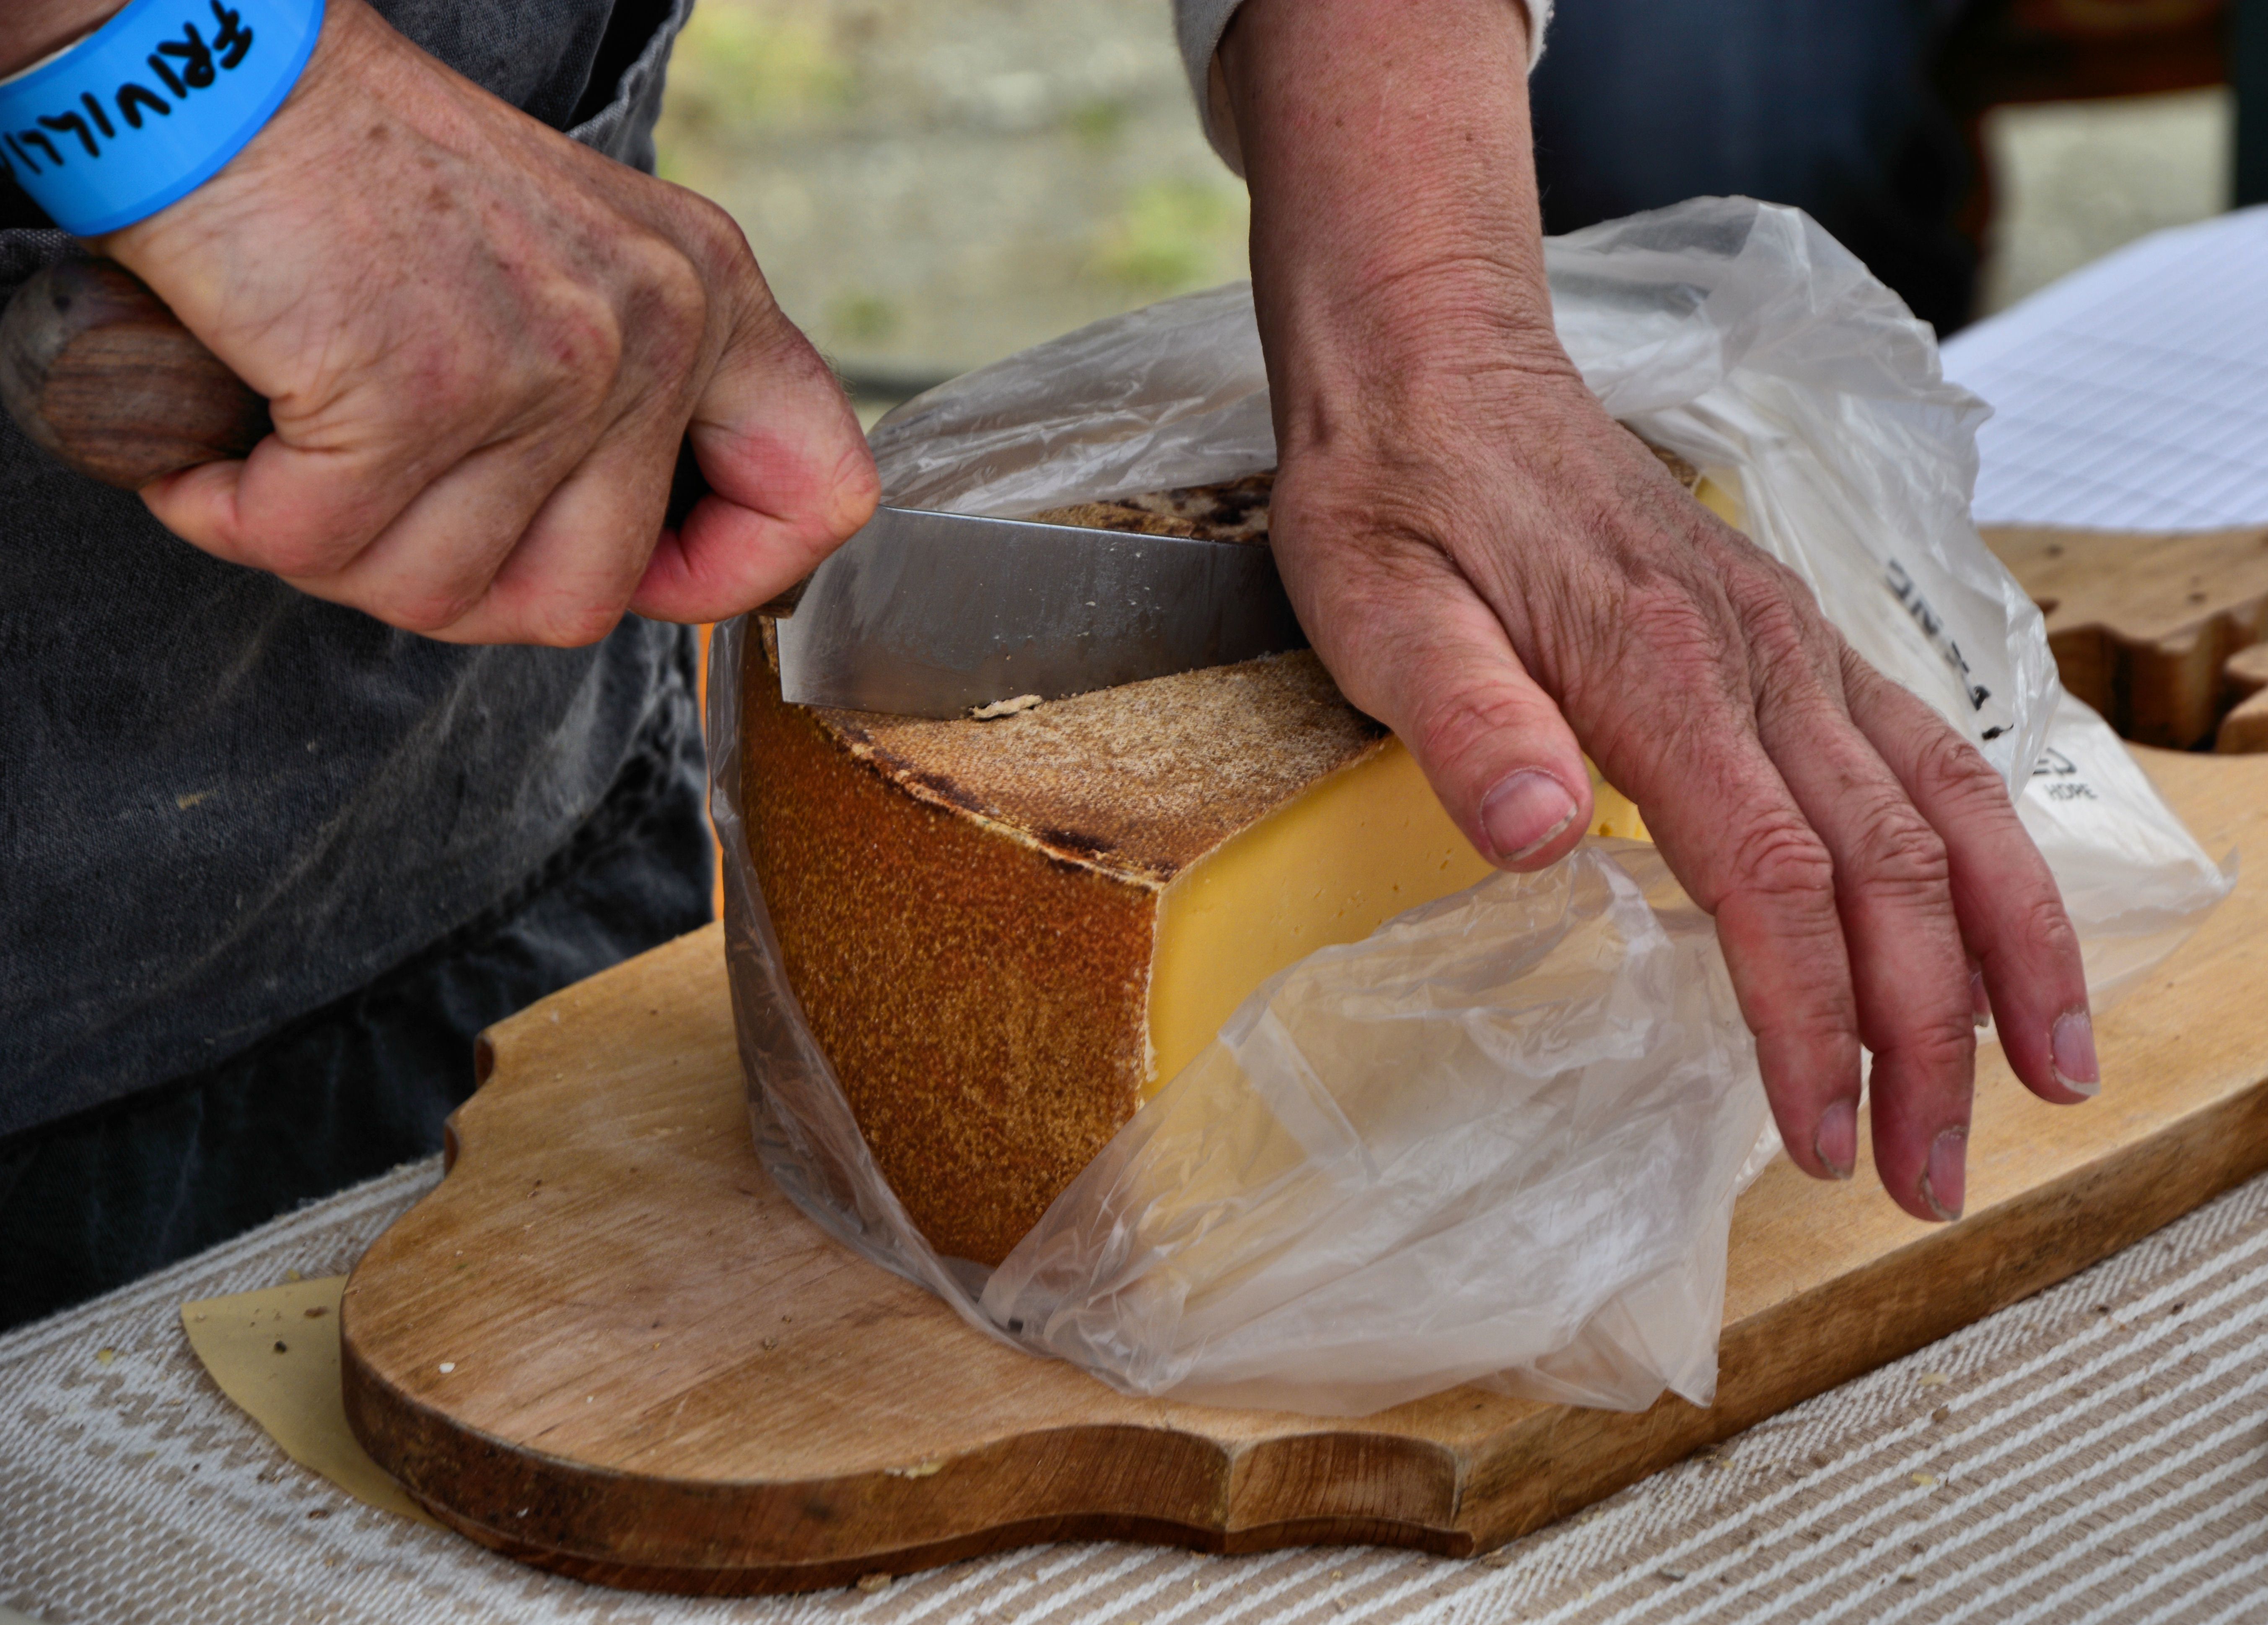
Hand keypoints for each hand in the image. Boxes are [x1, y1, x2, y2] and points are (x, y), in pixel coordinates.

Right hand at [87, 0, 875, 643]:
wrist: (222, 71)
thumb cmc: (378, 181)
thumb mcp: (576, 269)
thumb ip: (631, 401)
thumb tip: (635, 563)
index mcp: (710, 299)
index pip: (820, 500)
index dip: (726, 577)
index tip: (638, 572)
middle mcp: (653, 330)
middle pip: (586, 598)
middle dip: (461, 588)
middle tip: (382, 509)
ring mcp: (543, 366)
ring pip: (445, 593)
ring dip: (343, 555)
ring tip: (298, 458)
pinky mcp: (413, 391)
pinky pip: (318, 547)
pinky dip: (244, 519)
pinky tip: (231, 457)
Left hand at [1221, 0, 2094, 1222]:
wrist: (1435, 364)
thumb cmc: (1396, 497)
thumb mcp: (1380, 610)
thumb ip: (1463, 721)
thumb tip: (1535, 838)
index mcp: (1661, 670)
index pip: (1774, 878)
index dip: (1809, 1018)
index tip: (1819, 1139)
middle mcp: (1762, 657)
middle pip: (1889, 868)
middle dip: (1927, 1035)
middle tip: (1930, 1179)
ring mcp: (1794, 643)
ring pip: (1948, 809)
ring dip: (2006, 952)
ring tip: (2045, 1076)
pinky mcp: (1793, 637)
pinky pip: (1931, 755)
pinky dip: (1985, 856)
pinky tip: (1999, 927)